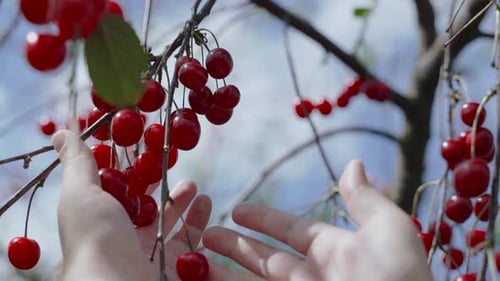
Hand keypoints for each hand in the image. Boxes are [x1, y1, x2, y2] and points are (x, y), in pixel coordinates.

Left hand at [52, 130, 219, 280]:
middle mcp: (122, 237)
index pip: (116, 189)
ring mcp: (148, 252)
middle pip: (145, 206)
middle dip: (160, 184)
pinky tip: (205, 203)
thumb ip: (78, 164)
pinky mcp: (172, 265)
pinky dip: (198, 221)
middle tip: (174, 167)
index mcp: (99, 219)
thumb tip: (60, 132)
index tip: (144, 147)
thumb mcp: (81, 194)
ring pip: (168, 223)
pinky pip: (188, 241)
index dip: (129, 168)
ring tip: (194, 186)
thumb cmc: (96, 240)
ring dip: (182, 201)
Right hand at [203, 160, 433, 280]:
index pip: (288, 230)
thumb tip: (353, 164)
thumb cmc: (400, 277)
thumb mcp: (388, 230)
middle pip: (264, 258)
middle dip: (234, 246)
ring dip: (223, 272)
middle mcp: (313, 276)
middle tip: (203, 234)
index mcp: (333, 250)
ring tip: (193, 260)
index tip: (236, 209)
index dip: (261, 219)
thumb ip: (364, 199)